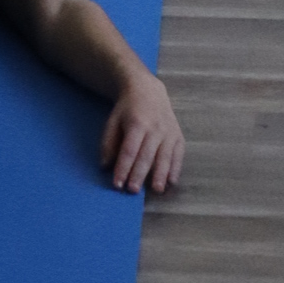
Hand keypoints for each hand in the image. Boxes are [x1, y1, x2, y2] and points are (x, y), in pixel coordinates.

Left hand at [100, 69, 183, 193]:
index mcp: (137, 124)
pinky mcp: (178, 136)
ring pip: (164, 157)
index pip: (129, 150)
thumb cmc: (127, 109)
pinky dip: (175, 169)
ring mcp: (169, 132)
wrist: (148, 90)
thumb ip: (108, 143)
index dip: (123, 168)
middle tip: (133, 191)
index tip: (117, 184)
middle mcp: (155, 128)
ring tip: (156, 190)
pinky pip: (178, 155)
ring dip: (160, 175)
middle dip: (139, 174)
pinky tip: (171, 182)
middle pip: (146, 155)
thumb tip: (105, 166)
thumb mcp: (113, 120)